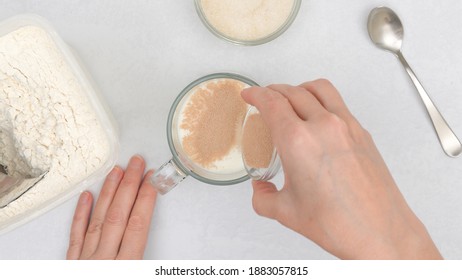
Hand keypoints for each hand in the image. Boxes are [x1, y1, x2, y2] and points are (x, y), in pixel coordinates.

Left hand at [66, 155, 156, 258]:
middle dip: (129, 185)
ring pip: (98, 219)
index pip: (138, 223)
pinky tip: (86, 197)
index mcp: (125, 265)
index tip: (152, 179)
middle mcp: (103, 260)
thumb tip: (165, 251)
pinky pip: (76, 235)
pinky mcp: (72, 263)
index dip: (146, 198)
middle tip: (136, 163)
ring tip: (116, 171)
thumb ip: (152, 267)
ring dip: (109, 192)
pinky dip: (81, 214)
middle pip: (118, 215)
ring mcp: (86, 260)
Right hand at [241, 79, 441, 258]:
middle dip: (274, 91)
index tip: (251, 95)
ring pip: (319, 89)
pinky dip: (322, 101)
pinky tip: (318, 116)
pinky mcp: (361, 132)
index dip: (256, 95)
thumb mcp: (286, 212)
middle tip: (265, 98)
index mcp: (297, 141)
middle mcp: (323, 126)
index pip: (272, 103)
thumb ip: (263, 198)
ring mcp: (346, 126)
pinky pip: (338, 103)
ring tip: (292, 96)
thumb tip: (261, 190)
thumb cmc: (339, 223)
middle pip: (293, 92)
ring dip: (300, 88)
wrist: (379, 232)